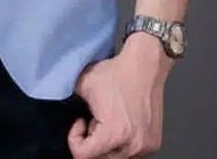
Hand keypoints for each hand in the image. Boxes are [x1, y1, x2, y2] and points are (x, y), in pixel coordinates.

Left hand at [66, 33, 172, 157]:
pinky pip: (131, 152)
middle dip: (92, 142)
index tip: (79, 123)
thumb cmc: (117, 72)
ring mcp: (144, 146)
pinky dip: (122, 143)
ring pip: (116, 157)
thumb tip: (64, 106)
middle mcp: (131, 145)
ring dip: (107, 144)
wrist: (144, 66)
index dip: (75, 139)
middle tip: (93, 120)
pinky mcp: (153, 143)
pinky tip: (121, 122)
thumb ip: (71, 100)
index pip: (83, 156)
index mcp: (113, 133)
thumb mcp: (84, 84)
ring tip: (108, 120)